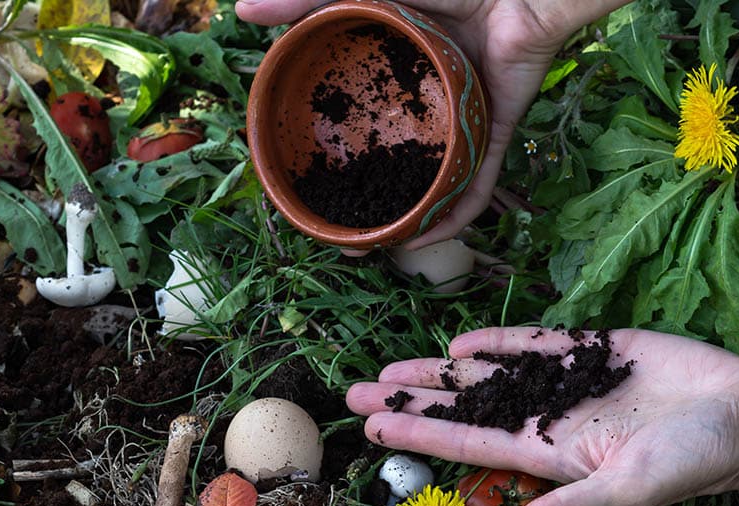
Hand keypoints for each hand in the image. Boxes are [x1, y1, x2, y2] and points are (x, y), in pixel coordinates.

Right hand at [236, 0, 630, 247]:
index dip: (336, 164)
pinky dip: (457, 215)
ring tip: (382, 248)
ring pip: (435, 186)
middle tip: (344, 239)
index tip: (308, 190)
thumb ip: (308, 1)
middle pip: (397, 169)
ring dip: (411, 222)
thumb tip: (241, 9)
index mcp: (398, 82)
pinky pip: (479, 186)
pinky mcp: (497, 134)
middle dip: (372, 208)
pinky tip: (430, 238)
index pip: (363, 132)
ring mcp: (463, 125)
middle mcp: (428, 110)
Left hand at [346, 327, 738, 505]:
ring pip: (487, 374)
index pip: (466, 441)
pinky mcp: (592, 350)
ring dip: (438, 372)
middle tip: (356, 390)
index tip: (371, 425)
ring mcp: (566, 382)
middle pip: (463, 406)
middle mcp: (547, 417)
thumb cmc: (693, 461)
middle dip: (410, 399)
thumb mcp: (625, 492)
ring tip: (391, 368)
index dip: (417, 432)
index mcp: (548, 452)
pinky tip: (460, 345)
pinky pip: (534, 344)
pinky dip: (497, 342)